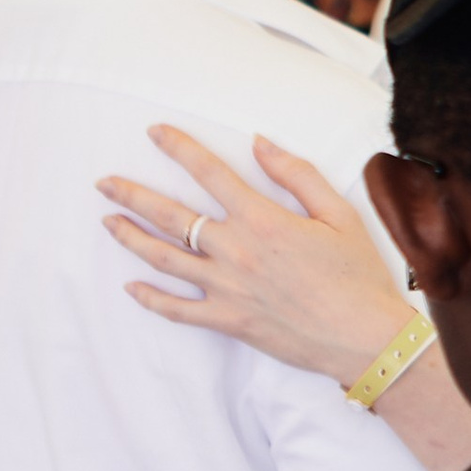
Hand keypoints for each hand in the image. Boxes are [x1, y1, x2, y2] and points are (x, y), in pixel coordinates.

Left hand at [101, 124, 411, 385]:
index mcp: (262, 219)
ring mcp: (226, 288)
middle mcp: (235, 251)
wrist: (365, 337)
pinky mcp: (228, 321)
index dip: (178, 148)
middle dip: (131, 195)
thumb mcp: (339, 214)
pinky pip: (177, 310)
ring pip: (163, 258)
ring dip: (130, 237)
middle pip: (169, 215)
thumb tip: (259, 143)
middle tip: (105, 182)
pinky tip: (131, 287)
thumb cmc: (358, 276)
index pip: (208, 172)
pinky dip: (151, 298)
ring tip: (108, 222)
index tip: (155, 133)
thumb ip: (296, 174)